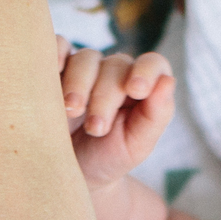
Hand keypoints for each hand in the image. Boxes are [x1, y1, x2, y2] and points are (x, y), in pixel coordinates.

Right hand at [59, 42, 174, 188]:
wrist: (72, 172)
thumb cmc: (108, 159)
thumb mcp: (136, 146)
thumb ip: (156, 115)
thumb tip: (168, 81)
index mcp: (141, 88)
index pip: (152, 65)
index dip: (146, 72)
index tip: (135, 90)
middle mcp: (114, 72)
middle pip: (115, 65)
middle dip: (106, 96)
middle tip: (96, 128)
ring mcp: (84, 69)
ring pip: (86, 58)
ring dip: (79, 83)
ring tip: (71, 111)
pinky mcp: (55, 69)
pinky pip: (57, 46)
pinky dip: (55, 53)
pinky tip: (52, 72)